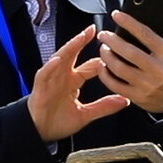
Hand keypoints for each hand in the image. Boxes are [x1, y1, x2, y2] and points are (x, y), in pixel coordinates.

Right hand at [27, 25, 129, 140]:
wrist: (38, 132)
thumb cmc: (57, 122)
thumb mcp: (85, 115)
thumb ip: (104, 107)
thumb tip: (125, 100)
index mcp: (73, 82)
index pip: (89, 67)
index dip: (100, 61)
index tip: (114, 52)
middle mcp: (62, 77)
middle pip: (73, 55)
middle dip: (82, 41)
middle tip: (93, 30)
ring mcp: (51, 80)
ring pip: (60, 59)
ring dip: (70, 48)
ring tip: (80, 38)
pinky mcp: (40, 87)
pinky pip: (44, 74)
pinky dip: (50, 67)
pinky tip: (57, 60)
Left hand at [98, 1, 162, 115]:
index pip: (146, 34)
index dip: (129, 23)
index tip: (116, 14)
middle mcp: (159, 70)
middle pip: (130, 52)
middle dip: (113, 41)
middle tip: (103, 34)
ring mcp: (148, 85)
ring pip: (120, 69)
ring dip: (107, 57)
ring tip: (103, 48)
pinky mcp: (138, 96)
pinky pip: (116, 85)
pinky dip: (106, 75)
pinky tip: (103, 66)